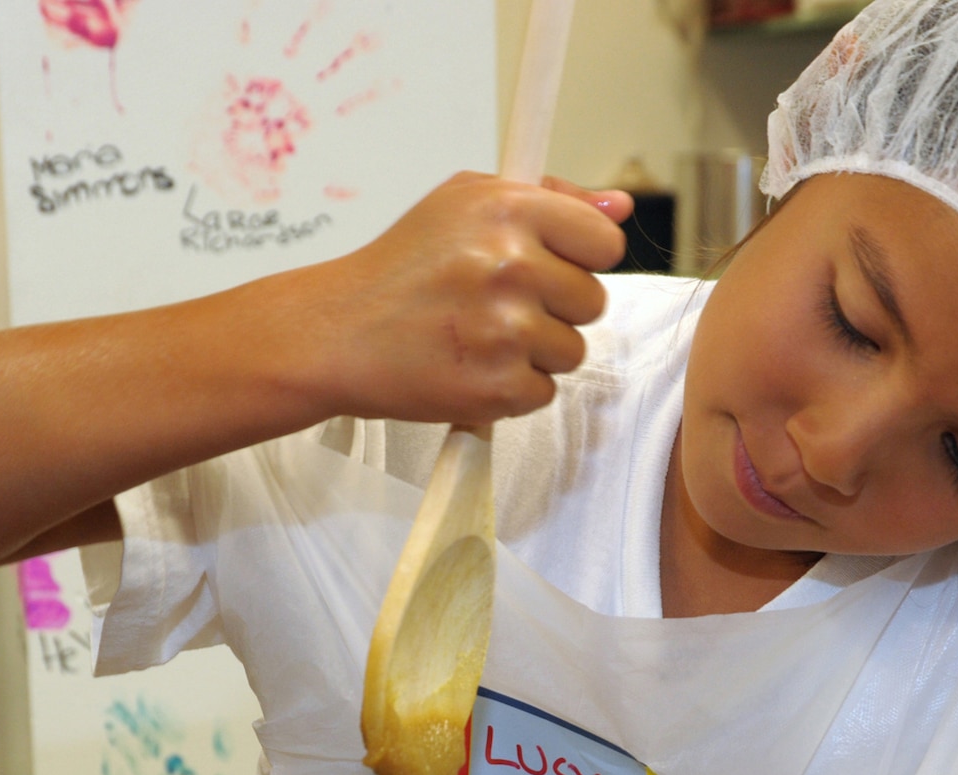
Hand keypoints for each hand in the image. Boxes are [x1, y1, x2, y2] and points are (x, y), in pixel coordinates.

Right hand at [297, 171, 633, 427]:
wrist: (338, 332)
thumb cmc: (402, 266)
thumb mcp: (465, 204)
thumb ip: (550, 199)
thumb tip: (619, 207)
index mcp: (510, 209)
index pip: (605, 242)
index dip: (581, 258)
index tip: (549, 266)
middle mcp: (512, 265)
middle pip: (593, 302)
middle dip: (554, 308)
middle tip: (496, 305)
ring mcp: (506, 330)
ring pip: (572, 351)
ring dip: (535, 352)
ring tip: (480, 336)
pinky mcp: (497, 387)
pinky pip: (543, 393)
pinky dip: (512, 389)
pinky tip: (470, 365)